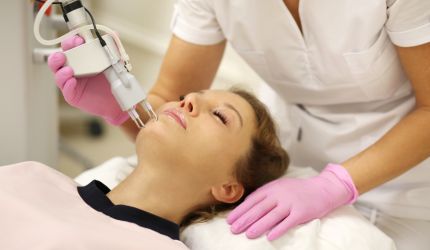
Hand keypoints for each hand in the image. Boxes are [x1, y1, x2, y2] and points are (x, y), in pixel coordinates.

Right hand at [47, 35, 128, 124]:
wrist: (116, 101)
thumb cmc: (111, 81)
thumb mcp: (114, 64)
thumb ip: (112, 50)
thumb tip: (114, 34)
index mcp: (79, 60)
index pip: (69, 47)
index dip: (71, 42)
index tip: (79, 40)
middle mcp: (72, 70)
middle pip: (58, 60)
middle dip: (59, 55)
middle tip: (65, 54)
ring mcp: (70, 83)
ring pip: (58, 75)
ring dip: (61, 71)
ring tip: (69, 70)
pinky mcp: (73, 95)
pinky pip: (66, 90)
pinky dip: (67, 85)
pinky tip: (72, 81)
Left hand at [227, 164, 357, 239]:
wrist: (322, 188)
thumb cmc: (298, 190)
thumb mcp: (279, 186)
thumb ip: (265, 194)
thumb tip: (247, 205)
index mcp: (272, 188)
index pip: (252, 200)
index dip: (240, 211)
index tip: (230, 220)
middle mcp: (280, 194)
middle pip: (259, 208)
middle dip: (245, 219)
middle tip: (233, 229)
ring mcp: (291, 203)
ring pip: (272, 216)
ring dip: (258, 226)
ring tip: (248, 234)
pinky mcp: (301, 212)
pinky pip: (288, 222)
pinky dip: (278, 229)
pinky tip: (269, 237)